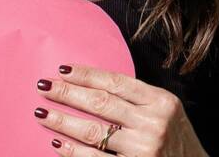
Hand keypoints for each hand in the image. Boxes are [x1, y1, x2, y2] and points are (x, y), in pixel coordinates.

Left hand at [33, 63, 208, 156]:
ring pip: (94, 132)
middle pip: (101, 104)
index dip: (86, 74)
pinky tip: (57, 142)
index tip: (62, 69)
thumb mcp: (166, 110)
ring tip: (42, 112)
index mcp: (161, 101)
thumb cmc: (176, 138)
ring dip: (63, 121)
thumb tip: (91, 82)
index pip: (115, 82)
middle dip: (67, 93)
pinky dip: (73, 151)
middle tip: (43, 85)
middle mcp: (153, 124)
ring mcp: (145, 151)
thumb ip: (138, 97)